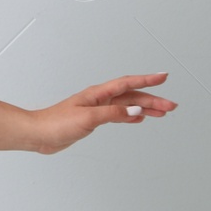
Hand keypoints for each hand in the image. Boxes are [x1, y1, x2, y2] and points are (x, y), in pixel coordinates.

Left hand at [27, 71, 176, 153]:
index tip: (163, 76)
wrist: (38, 134)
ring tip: (162, 113)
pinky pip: (118, 115)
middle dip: (152, 99)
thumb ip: (113, 114)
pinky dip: (131, 116)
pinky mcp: (93, 120)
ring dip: (145, 109)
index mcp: (97, 94)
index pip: (127, 83)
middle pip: (131, 97)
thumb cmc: (56, 123)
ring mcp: (96, 109)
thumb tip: (136, 111)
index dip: (146, 79)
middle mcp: (98, 99)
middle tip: (172, 106)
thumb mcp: (88, 118)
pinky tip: (139, 119)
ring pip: (127, 106)